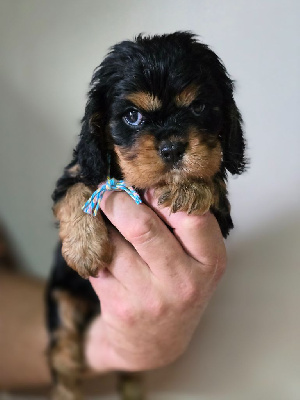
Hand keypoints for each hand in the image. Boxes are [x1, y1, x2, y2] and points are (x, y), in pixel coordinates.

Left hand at [85, 189, 225, 371]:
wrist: (155, 343)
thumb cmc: (177, 289)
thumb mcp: (196, 261)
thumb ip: (181, 225)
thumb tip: (144, 182)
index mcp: (210, 262)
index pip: (190, 215)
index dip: (162, 195)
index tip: (145, 187)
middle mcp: (184, 282)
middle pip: (142, 226)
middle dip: (117, 200)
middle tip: (107, 191)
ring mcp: (151, 298)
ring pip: (113, 243)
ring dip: (102, 224)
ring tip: (101, 217)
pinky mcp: (121, 307)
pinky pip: (98, 262)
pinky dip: (93, 247)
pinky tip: (98, 247)